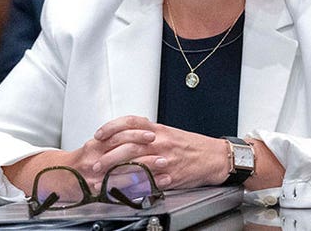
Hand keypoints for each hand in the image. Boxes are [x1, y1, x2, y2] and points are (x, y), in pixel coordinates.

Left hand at [89, 115, 227, 189]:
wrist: (216, 157)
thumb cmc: (193, 146)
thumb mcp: (170, 133)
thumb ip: (148, 134)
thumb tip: (126, 137)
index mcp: (159, 130)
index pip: (131, 122)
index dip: (112, 127)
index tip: (99, 135)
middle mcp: (161, 142)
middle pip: (128, 145)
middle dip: (107, 155)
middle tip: (94, 164)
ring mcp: (165, 159)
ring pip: (135, 164)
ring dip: (115, 172)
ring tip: (103, 179)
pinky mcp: (170, 175)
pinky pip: (148, 181)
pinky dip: (134, 186)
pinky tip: (123, 189)